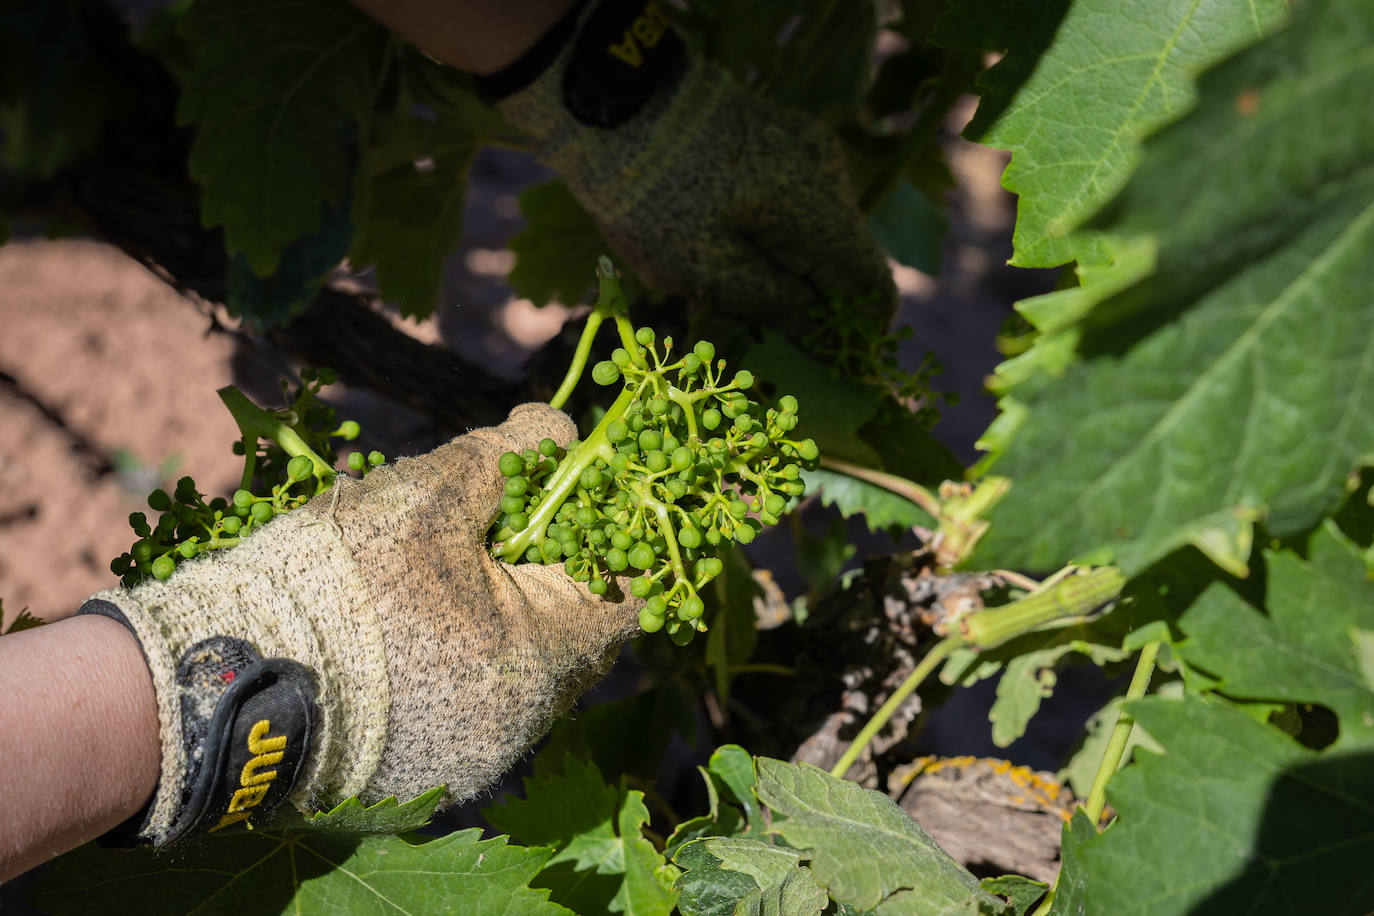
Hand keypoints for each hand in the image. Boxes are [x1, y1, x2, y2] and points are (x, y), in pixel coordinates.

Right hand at [81, 403, 639, 843]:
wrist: (217, 682)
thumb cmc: (335, 579)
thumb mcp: (429, 492)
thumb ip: (512, 455)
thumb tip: (559, 433)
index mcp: (538, 660)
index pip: (626, 596)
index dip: (610, 536)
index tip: (574, 499)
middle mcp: (520, 725)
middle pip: (576, 635)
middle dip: (552, 571)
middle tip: (506, 523)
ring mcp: (475, 756)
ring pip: (525, 671)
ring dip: (509, 615)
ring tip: (451, 569)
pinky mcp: (428, 771)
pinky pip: (477, 703)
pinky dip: (468, 657)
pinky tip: (418, 621)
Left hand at [490, 0, 895, 329]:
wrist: (611, 104)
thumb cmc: (651, 197)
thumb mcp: (705, 270)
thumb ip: (771, 305)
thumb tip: (814, 329)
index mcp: (819, 208)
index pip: (872, 286)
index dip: (855, 333)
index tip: (822, 363)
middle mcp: (828, 174)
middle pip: (845, 261)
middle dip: (812, 303)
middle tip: (756, 328)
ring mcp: (807, 150)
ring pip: (819, 233)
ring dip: (787, 268)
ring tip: (727, 280)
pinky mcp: (781, 139)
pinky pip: (795, 203)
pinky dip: (773, 234)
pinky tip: (725, 240)